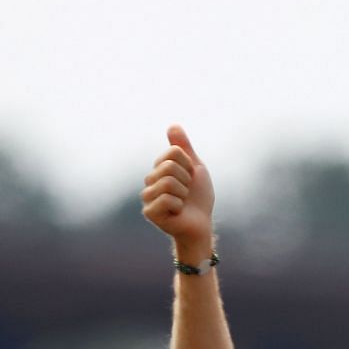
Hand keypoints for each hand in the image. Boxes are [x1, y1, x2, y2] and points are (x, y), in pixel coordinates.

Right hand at [141, 124, 215, 255]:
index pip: (174, 152)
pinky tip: (177, 212)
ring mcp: (147, 197)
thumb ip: (183, 147)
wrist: (201, 224)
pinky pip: (167, 199)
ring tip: (182, 202)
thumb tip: (172, 125)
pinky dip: (179, 205)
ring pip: (168, 182)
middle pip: (169, 166)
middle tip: (186, 193)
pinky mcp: (150, 212)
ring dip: (183, 194)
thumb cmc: (198, 198)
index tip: (190, 178)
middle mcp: (149, 181)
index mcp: (158, 168)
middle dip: (186, 180)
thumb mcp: (195, 168)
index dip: (188, 165)